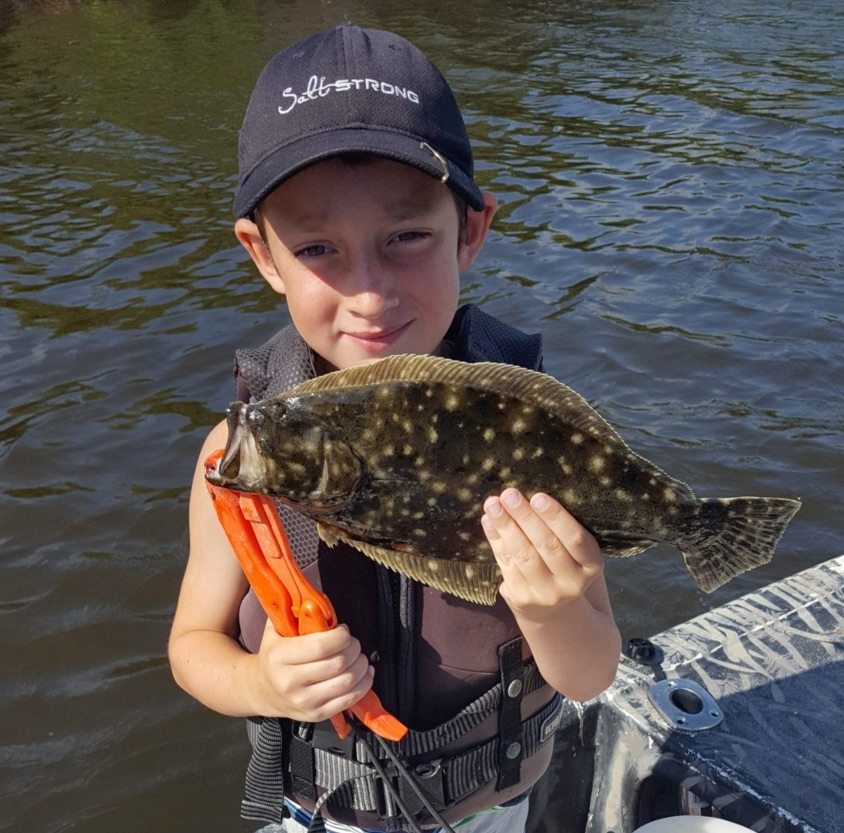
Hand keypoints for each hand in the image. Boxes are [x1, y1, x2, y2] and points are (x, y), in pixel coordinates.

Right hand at [251, 621, 374, 721]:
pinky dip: (363, 685)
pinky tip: (363, 673)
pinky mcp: (315, 715)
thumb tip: (316, 598)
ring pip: (347, 682)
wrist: (260, 690)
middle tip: (352, 642)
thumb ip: (294, 612)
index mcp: (279, 657)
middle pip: (338, 663)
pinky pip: (348, 700)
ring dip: (361, 665)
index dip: (340, 636)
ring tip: (358, 656)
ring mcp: (303, 702)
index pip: (320, 646)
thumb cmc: (273, 654)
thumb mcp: (276, 629)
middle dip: (354, 648)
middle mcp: (290, 682)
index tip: (343, 630)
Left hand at [481, 488, 603, 620]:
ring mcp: (546, 593)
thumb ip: (560, 527)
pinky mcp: (522, 597)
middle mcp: (572, 583)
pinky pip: (506, 563)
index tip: (538, 496)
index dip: (557, 518)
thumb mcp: (574, 550)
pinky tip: (489, 520)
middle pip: (547, 546)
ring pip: (523, 555)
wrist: (553, 608)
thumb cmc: (564, 563)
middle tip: (510, 494)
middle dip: (526, 517)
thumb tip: (529, 493)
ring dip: (506, 526)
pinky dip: (496, 539)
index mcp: (592, 565)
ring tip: (493, 504)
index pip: (576, 540)